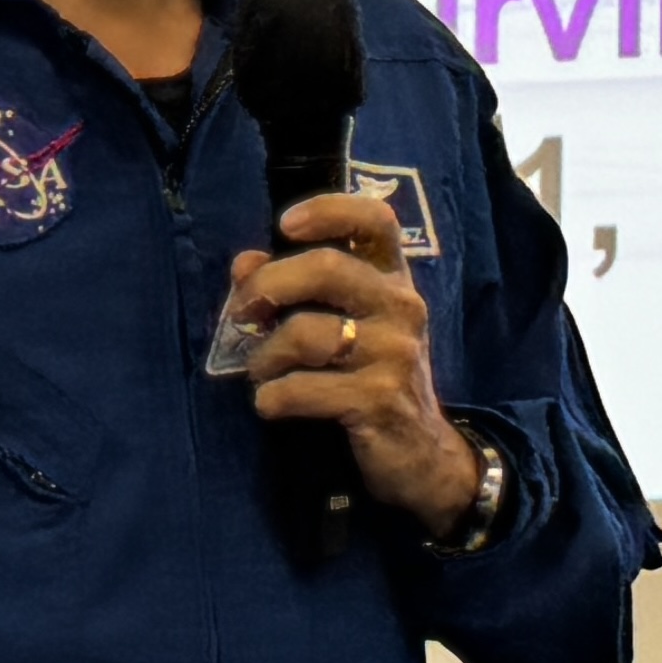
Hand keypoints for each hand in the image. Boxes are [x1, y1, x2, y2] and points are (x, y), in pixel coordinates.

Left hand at [226, 187, 479, 529]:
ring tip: (262, 373)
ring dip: (265, 355)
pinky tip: (272, 405)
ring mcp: (395, 353)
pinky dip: (272, 398)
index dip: (328, 210)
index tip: (285, 225)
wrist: (420, 451)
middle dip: (268, 286)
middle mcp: (401, 306)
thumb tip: (243, 264)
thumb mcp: (345, 325)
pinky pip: (302, 389)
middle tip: (241, 313)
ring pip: (306, 332)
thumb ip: (297, 288)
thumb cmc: (371, 375)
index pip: (376, 220)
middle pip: (327, 267)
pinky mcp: (378, 400)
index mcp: (393, 279)